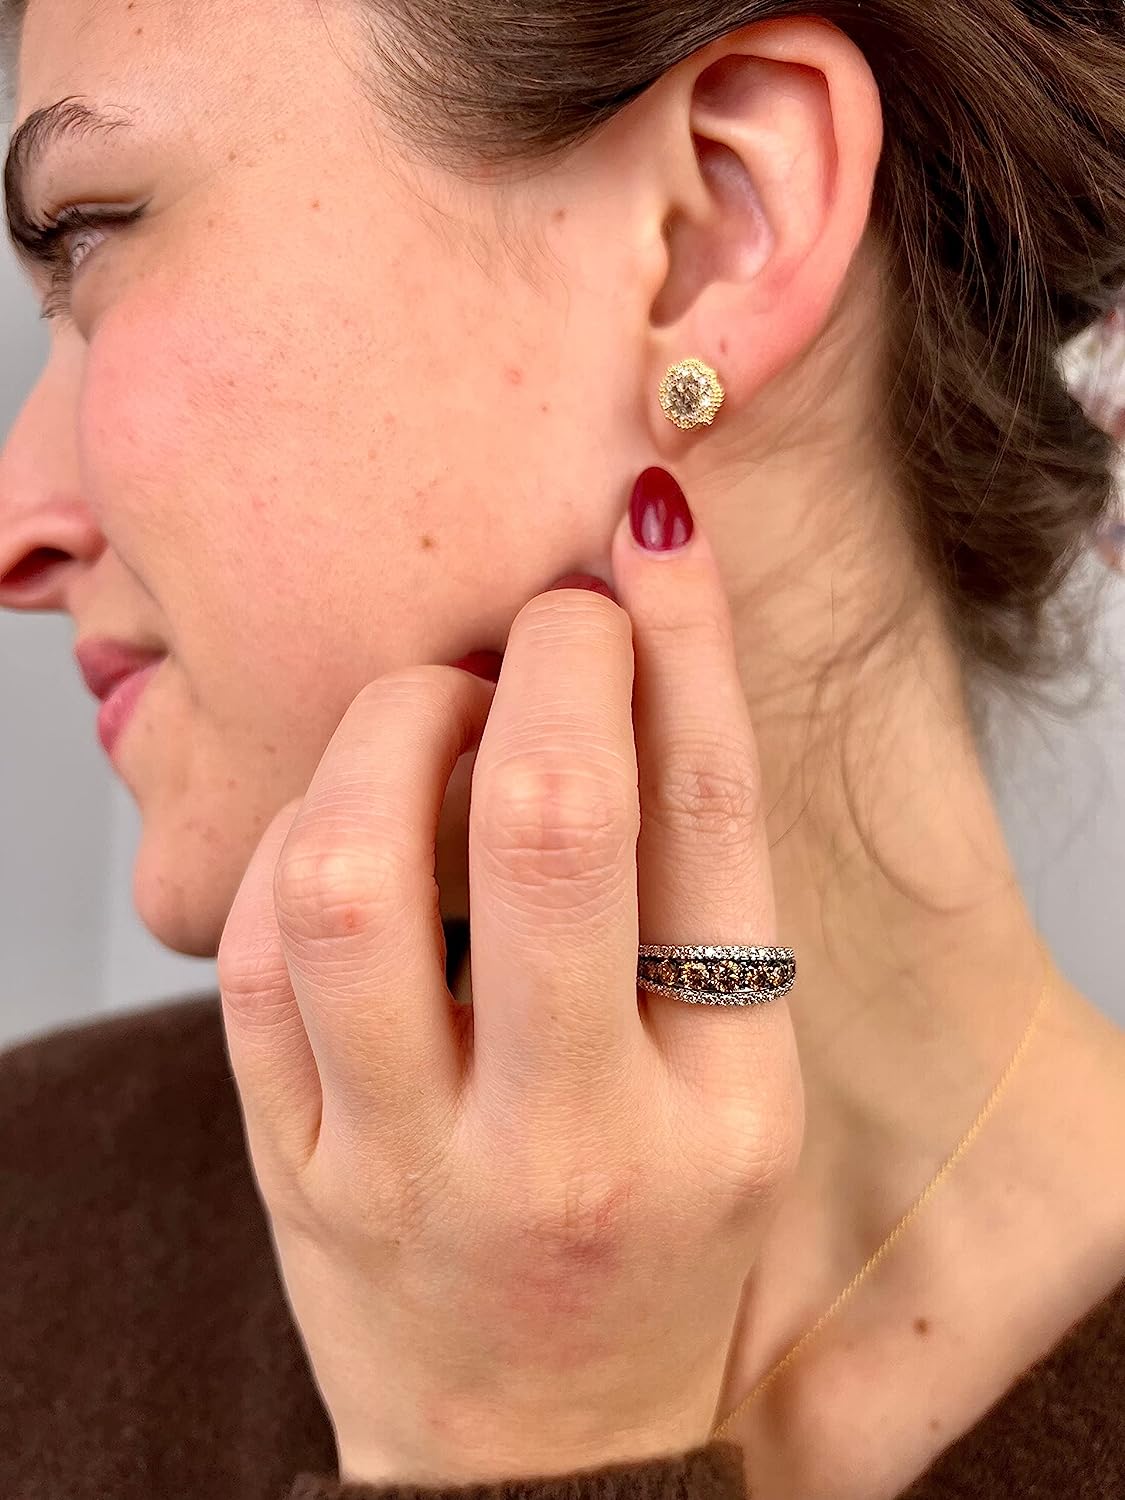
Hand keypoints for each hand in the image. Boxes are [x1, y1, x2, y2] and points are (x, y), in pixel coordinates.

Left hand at [217, 488, 803, 1486]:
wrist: (535, 1465)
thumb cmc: (664, 1260)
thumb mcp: (742, 1108)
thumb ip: (706, 916)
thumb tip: (646, 683)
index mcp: (718, 1108)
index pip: (710, 824)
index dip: (683, 646)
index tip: (652, 532)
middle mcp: (564, 1134)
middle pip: (541, 822)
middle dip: (543, 663)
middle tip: (547, 621)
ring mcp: (403, 1156)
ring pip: (352, 874)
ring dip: (387, 731)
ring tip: (430, 710)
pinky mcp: (288, 1170)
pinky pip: (252, 959)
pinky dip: (293, 842)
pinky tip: (344, 822)